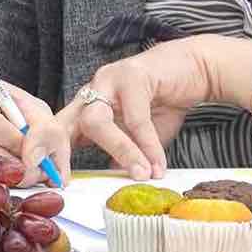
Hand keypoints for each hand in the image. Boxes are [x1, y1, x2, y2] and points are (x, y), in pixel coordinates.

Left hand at [23, 38, 217, 181]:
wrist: (195, 69)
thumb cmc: (165, 102)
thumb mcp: (139, 136)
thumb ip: (122, 154)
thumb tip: (110, 180)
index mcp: (89, 104)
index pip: (61, 130)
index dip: (55, 156)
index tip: (57, 182)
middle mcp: (93, 90)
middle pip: (67, 123)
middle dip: (60, 151)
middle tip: (65, 179)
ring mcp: (109, 80)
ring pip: (96, 121)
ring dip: (118, 151)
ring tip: (140, 175)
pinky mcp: (132, 74)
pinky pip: (135, 118)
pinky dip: (148, 144)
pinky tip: (159, 163)